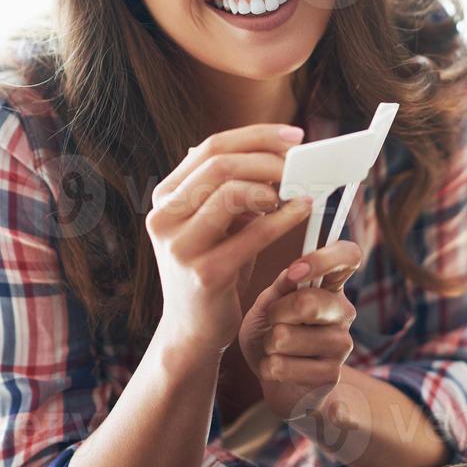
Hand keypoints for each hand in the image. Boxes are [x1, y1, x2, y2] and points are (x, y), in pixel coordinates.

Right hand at [145, 124, 313, 355]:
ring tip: (298, 189)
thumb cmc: (214, 269)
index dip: (257, 137)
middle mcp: (164, 217)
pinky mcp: (204, 273)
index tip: (294, 136)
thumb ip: (232, 189)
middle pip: (219, 164)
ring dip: (272, 185)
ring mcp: (180, 246)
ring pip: (229, 192)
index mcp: (165, 198)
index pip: (210, 147)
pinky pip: (252, 234)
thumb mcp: (217, 224)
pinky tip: (303, 211)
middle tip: (301, 163)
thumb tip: (273, 149)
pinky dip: (284, 218)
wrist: (194, 330)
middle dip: (267, 158)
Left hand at [239, 240, 361, 420]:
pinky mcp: (331, 376)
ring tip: (276, 349)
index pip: (348, 257)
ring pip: (286, 337)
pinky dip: (269, 368)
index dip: (325, 258)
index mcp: (330, 286)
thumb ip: (280, 288)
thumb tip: (293, 272)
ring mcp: (342, 345)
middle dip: (276, 312)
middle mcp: (343, 312)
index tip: (297, 270)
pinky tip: (280, 371)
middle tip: (273, 321)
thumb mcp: (267, 305)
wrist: (275, 381)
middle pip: (308, 302)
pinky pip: (283, 366)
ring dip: (269, 344)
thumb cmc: (271, 334)